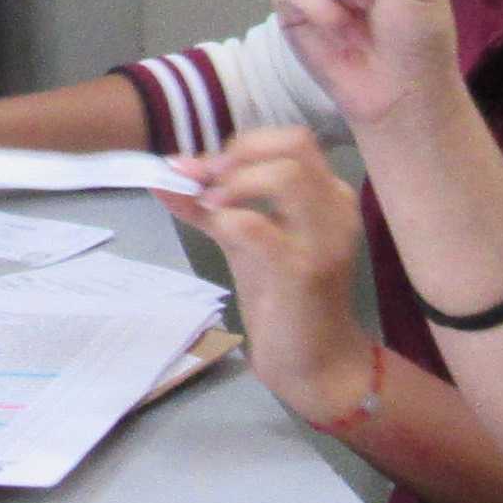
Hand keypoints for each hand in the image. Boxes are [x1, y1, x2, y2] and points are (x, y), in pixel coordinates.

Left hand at [178, 127, 375, 425]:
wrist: (315, 363)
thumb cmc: (284, 300)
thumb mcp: (245, 241)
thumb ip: (211, 206)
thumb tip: (166, 171)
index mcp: (328, 195)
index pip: (293, 140)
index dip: (243, 144)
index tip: (203, 168)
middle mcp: (336, 208)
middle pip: (295, 145)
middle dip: (238, 155)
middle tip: (204, 182)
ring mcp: (325, 239)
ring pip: (287, 176)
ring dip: (236, 182)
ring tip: (209, 205)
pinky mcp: (305, 272)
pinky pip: (262, 227)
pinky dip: (229, 218)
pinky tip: (214, 227)